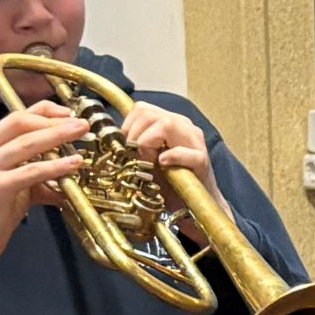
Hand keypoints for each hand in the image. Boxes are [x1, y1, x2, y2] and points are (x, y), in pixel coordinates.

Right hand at [0, 101, 87, 295]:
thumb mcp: (12, 182)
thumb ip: (36, 171)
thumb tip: (71, 167)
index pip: (16, 115)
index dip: (46, 111)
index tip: (70, 114)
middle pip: (22, 122)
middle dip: (56, 120)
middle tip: (83, 123)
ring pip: (27, 143)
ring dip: (59, 136)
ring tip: (82, 134)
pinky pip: (31, 171)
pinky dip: (56, 166)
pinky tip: (74, 163)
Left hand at [120, 103, 227, 244]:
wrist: (193, 205)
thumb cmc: (169, 182)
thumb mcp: (147, 158)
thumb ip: (135, 143)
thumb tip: (112, 139)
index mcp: (171, 123)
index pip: (142, 108)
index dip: (127, 125)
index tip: (125, 147)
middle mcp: (184, 127)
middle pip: (149, 114)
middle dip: (133, 135)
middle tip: (135, 156)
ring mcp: (195, 142)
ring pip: (166, 124)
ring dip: (147, 143)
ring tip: (148, 161)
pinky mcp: (202, 161)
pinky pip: (184, 152)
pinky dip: (171, 156)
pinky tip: (163, 164)